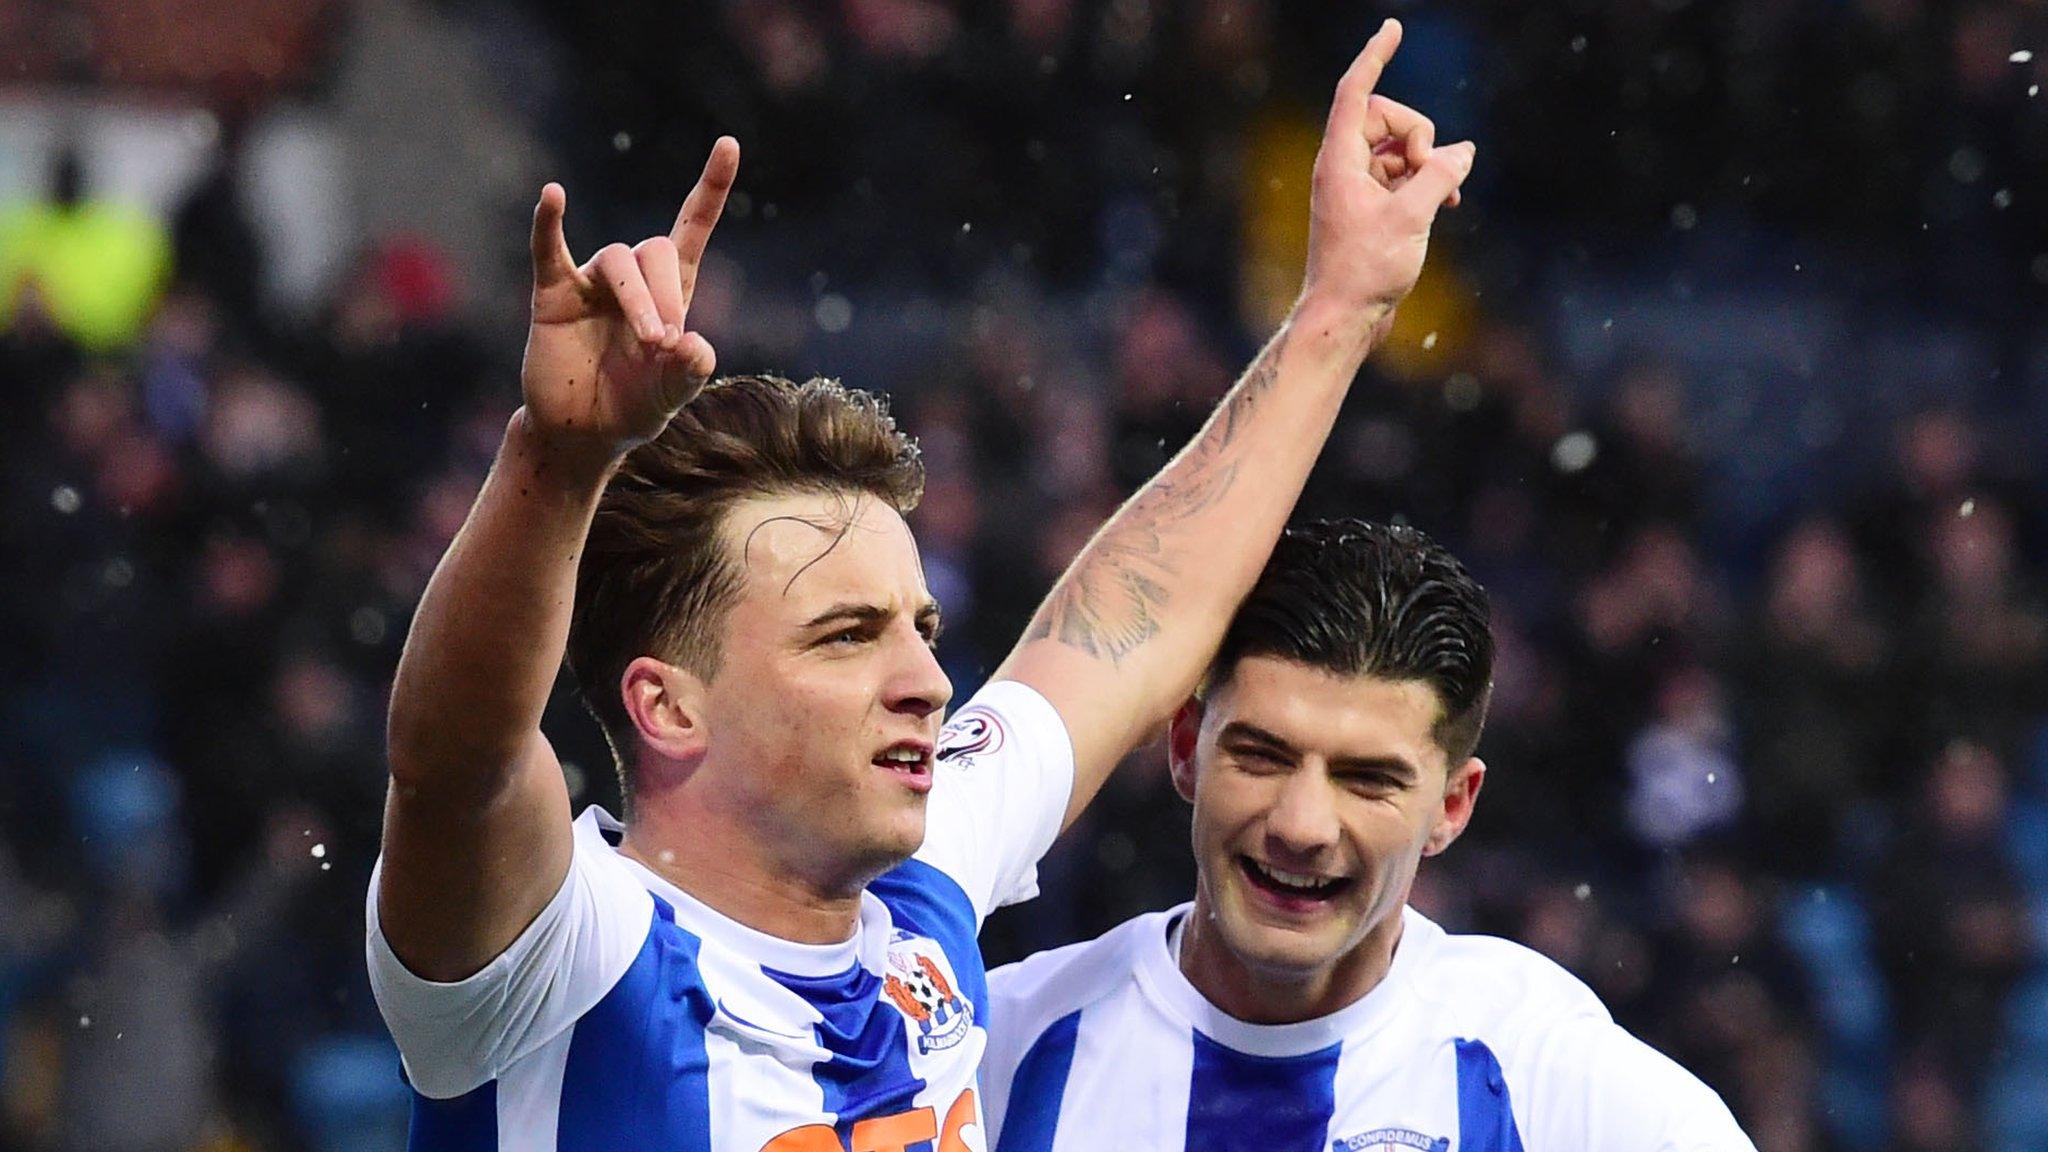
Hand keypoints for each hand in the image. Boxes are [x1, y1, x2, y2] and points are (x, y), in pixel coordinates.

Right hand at [519, 137, 739, 466]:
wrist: (581, 434)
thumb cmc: (632, 407)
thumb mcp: (672, 394)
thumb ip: (690, 372)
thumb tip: (692, 343)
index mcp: (671, 292)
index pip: (691, 229)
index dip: (710, 188)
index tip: (728, 143)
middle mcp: (632, 279)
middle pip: (653, 251)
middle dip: (668, 293)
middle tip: (666, 343)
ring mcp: (591, 283)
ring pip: (617, 261)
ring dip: (637, 297)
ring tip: (649, 340)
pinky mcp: (553, 295)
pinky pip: (548, 250)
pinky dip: (548, 223)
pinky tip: (552, 197)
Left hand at [1298, 20, 1474, 328]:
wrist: (1344, 317)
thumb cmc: (1365, 270)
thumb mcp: (1412, 216)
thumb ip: (1440, 174)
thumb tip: (1463, 151)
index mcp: (1339, 159)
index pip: (1356, 92)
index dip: (1375, 57)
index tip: (1393, 28)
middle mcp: (1343, 166)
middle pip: (1389, 118)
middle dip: (1420, 135)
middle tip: (1429, 174)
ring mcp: (1356, 186)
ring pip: (1400, 148)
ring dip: (1428, 162)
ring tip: (1448, 196)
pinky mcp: (1370, 206)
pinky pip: (1402, 174)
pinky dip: (1425, 180)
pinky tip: (1449, 200)